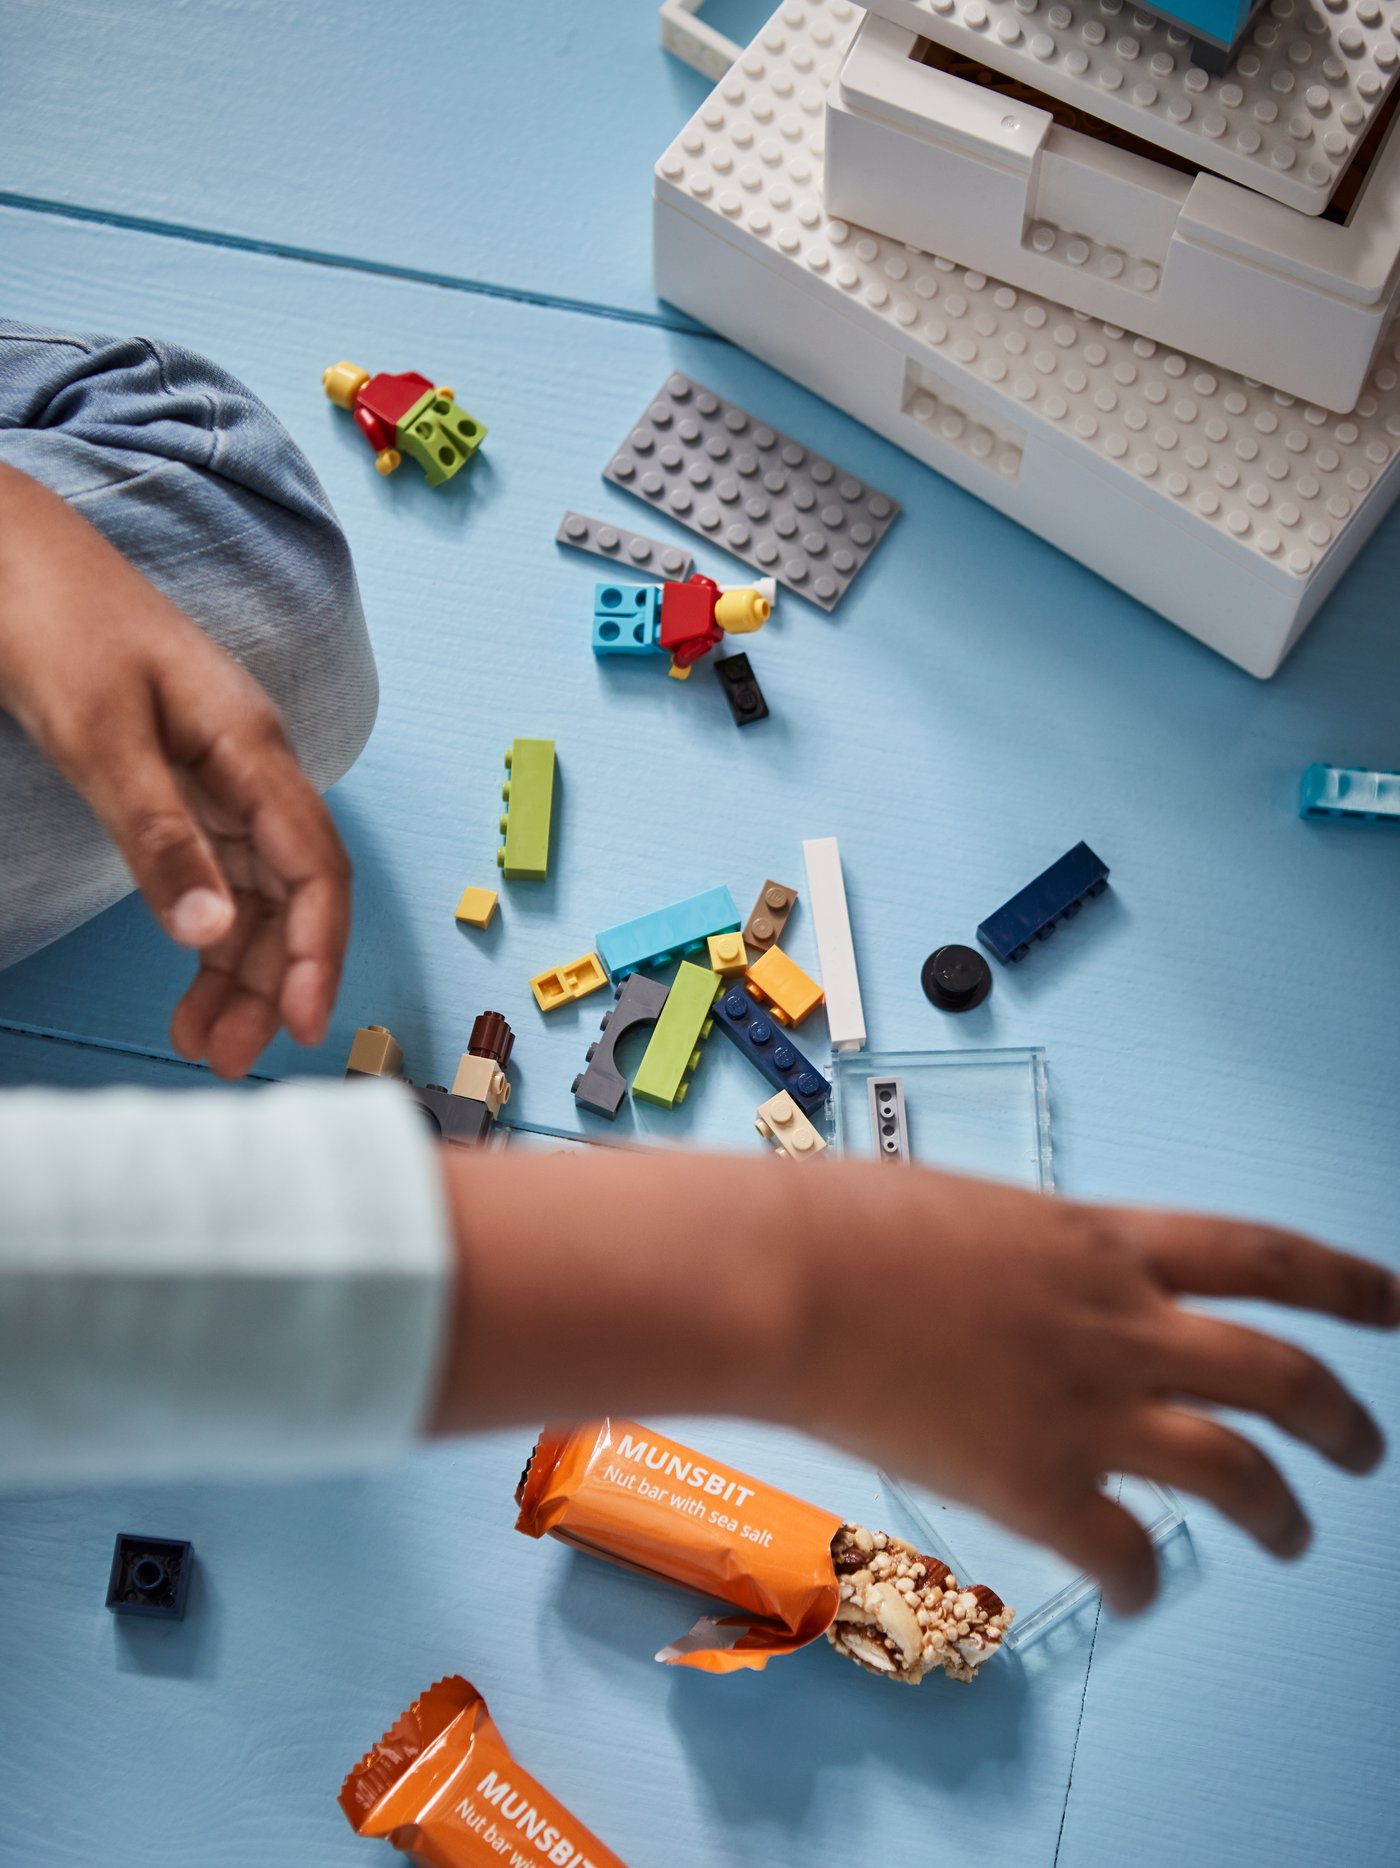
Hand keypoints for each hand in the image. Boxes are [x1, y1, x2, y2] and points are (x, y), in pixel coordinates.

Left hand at [0, 464, 351, 1076]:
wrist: (8, 547)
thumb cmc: (56, 620)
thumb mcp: (99, 735)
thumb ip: (160, 837)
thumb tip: (209, 937)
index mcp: (252, 746)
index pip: (315, 868)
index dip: (317, 952)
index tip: (302, 1026)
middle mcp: (250, 766)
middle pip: (289, 893)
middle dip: (268, 980)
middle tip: (228, 1059)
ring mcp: (218, 775)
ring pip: (253, 892)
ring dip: (235, 968)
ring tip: (202, 1041)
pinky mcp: (180, 781)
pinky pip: (213, 872)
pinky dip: (204, 930)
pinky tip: (188, 977)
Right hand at [430, 1147, 1397, 1612]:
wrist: (784, 1277)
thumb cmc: (843, 1224)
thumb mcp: (968, 1214)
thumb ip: (1029, 1257)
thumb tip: (1034, 1292)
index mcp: (1101, 1241)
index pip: (1260, 1254)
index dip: (1344, 1280)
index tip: (1389, 1301)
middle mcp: (1119, 1322)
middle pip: (1279, 1374)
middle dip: (1343, 1417)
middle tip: (1365, 1444)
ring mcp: (1085, 1405)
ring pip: (1238, 1470)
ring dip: (1283, 1511)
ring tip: (1295, 1535)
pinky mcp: (1034, 1484)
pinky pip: (1124, 1555)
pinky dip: (1140, 1585)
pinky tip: (1134, 1596)